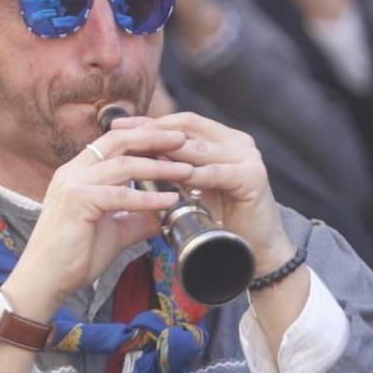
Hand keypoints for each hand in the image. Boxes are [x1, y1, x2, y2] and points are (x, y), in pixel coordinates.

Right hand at [1, 125, 192, 321]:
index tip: (171, 138)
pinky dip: (148, 197)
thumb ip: (138, 218)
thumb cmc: (74, 256)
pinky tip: (169, 200)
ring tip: (186, 170)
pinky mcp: (76, 201)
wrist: (45, 281)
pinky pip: (120, 195)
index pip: (113, 142)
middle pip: (118, 141)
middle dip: (153, 137)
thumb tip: (167, 214)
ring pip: (123, 164)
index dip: (143, 136)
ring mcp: (73, 184)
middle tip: (182, 139)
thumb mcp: (115, 231)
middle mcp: (73, 171)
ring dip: (159, 167)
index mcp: (78, 172)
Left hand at [112, 110, 291, 274]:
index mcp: (223, 139)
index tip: (117, 125)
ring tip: (138, 152)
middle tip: (121, 134)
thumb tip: (134, 153)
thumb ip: (173, 167)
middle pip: (188, 127)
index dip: (150, 121)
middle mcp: (238, 142)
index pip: (182, 122)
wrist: (255, 251)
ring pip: (200, 148)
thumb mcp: (192, 187)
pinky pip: (217, 173)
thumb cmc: (220, 221)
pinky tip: (172, 177)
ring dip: (167, 150)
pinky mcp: (254, 177)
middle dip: (152, 131)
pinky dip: (193, 174)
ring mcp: (248, 157)